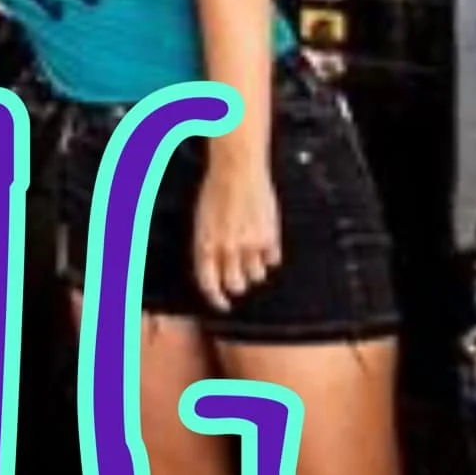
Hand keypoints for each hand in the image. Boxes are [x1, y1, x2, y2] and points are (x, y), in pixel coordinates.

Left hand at [193, 151, 281, 311]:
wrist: (238, 170)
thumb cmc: (215, 189)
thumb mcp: (202, 220)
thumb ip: (208, 245)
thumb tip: (213, 267)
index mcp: (205, 244)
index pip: (209, 284)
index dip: (216, 299)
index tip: (223, 304)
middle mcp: (227, 248)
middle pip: (236, 285)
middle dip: (237, 285)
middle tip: (240, 278)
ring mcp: (250, 244)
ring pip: (256, 276)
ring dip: (254, 270)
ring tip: (252, 253)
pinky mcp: (270, 238)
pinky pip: (273, 260)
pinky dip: (269, 255)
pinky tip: (264, 242)